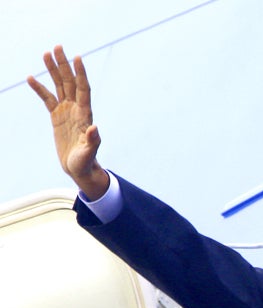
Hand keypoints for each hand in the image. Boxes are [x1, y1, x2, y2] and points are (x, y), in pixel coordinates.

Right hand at [27, 45, 109, 199]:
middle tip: (58, 47)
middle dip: (64, 65)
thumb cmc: (86, 162)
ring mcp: (67, 112)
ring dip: (53, 70)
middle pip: (70, 82)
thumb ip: (93, 141)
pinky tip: (31, 78)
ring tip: (46, 53)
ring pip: (59, 86)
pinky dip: (40, 89)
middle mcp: (77, 110)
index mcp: (85, 115)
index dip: (81, 73)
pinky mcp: (57, 117)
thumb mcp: (89, 153)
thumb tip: (95, 129)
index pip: (83, 89)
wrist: (79, 169)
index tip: (77, 57)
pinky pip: (47, 99)